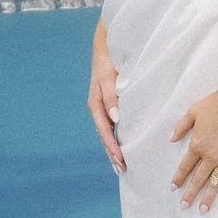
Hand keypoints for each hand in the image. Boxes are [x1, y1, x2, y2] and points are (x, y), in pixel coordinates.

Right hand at [88, 26, 124, 173]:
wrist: (105, 47)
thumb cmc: (108, 61)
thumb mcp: (108, 78)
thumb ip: (111, 97)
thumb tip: (115, 118)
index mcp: (95, 104)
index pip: (104, 131)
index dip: (111, 146)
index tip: (121, 160)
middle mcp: (97, 108)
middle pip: (104, 136)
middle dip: (112, 153)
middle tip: (122, 170)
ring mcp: (102, 107)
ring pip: (106, 133)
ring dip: (112, 149)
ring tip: (120, 165)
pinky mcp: (108, 104)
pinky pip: (110, 126)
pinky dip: (114, 138)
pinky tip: (120, 146)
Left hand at [171, 88, 217, 210]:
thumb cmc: (217, 104)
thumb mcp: (193, 111)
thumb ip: (181, 126)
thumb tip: (171, 139)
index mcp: (198, 145)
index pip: (185, 166)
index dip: (179, 178)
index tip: (173, 188)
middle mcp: (211, 156)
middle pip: (198, 179)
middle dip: (190, 193)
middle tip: (184, 206)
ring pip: (216, 183)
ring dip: (208, 197)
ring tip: (202, 210)